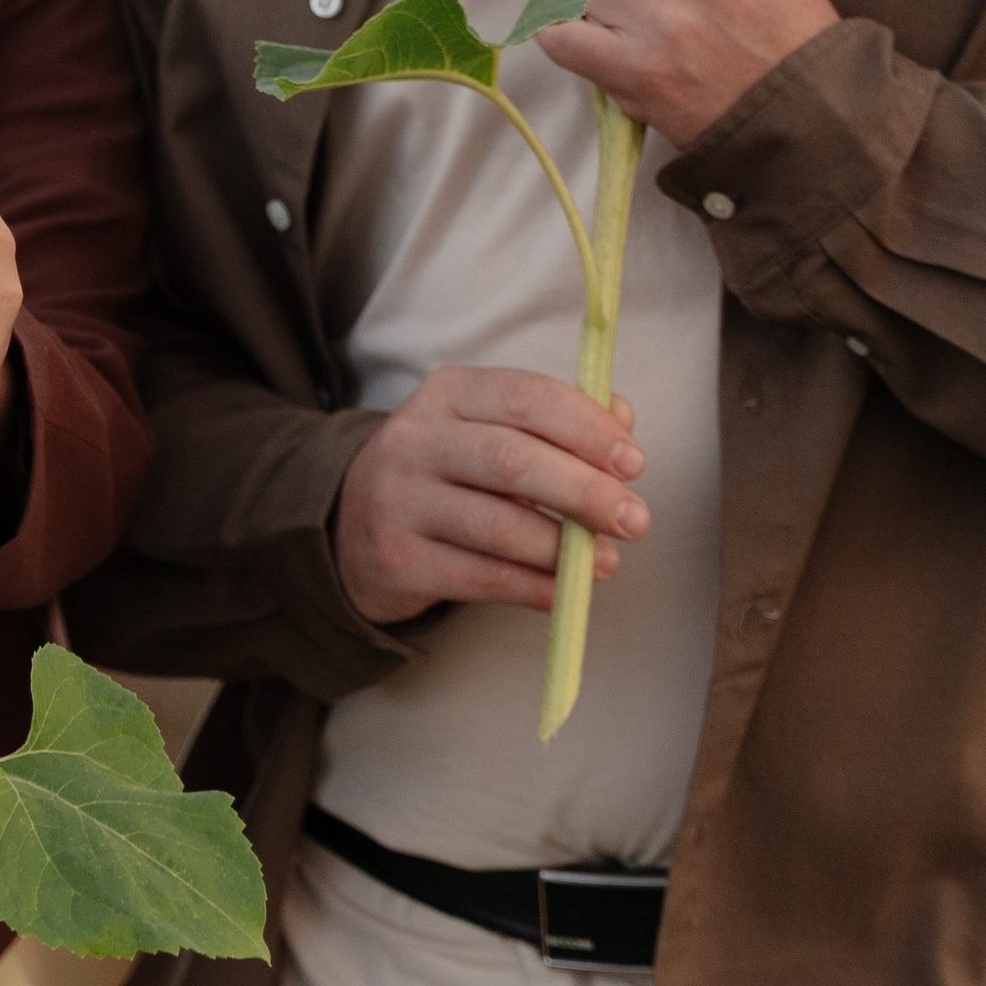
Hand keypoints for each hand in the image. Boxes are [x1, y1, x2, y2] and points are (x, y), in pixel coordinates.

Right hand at [334, 365, 647, 623]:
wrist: (350, 526)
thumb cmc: (444, 473)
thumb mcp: (486, 430)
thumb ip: (554, 420)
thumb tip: (622, 416)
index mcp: (446, 394)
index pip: (525, 397)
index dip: (587, 428)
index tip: (634, 462)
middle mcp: (415, 440)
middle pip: (514, 460)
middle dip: (585, 491)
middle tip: (635, 519)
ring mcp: (400, 501)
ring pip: (499, 526)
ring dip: (565, 548)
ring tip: (608, 560)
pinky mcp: (397, 560)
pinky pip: (482, 578)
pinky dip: (534, 588)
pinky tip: (565, 591)